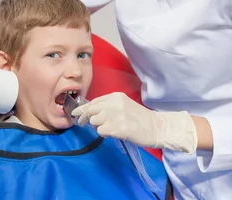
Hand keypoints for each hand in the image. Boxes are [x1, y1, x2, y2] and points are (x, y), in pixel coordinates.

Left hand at [72, 92, 197, 153]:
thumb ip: (108, 106)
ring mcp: (115, 116)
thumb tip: (89, 113)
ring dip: (98, 127)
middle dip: (83, 118)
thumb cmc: (140, 118)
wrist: (156, 127)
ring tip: (110, 128)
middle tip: (81, 124)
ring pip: (94, 122)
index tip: (75, 113)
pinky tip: (114, 133)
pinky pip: (101, 132)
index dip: (82, 109)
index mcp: (115, 96)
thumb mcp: (123, 105)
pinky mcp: (117, 128)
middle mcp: (113, 104)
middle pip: (90, 111)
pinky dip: (105, 134)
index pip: (93, 102)